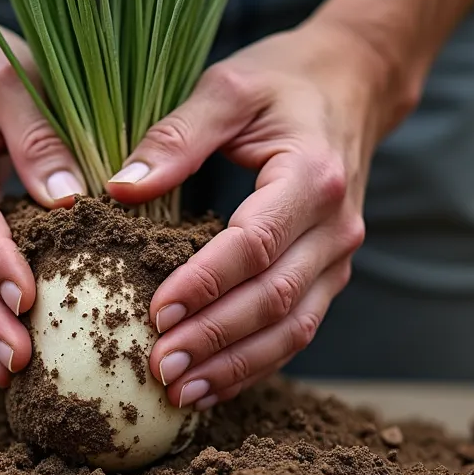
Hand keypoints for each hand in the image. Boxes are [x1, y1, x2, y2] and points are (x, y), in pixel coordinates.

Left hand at [106, 23, 399, 410]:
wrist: (352, 84)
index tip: (156, 310)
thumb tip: (121, 187)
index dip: (207, 283)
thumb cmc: (282, 82)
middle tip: (159, 367)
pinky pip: (296, 331)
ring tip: (180, 392)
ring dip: (236, 366)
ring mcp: (339, 257)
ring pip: (293, 328)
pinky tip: (211, 386)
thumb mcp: (227, 88)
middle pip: (276, 299)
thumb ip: (176, 135)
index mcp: (311, 176)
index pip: (256, 244)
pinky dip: (255, 364)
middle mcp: (336, 226)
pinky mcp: (330, 275)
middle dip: (216, 339)